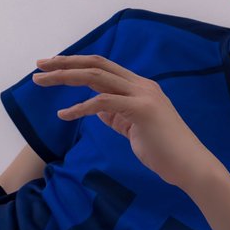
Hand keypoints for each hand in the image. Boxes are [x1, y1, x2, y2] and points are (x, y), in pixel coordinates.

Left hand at [32, 54, 222, 190]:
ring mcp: (142, 95)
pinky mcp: (142, 111)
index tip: (51, 66)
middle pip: (95, 64)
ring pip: (96, 77)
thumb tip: (97, 110)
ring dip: (65, 78)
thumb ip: (117, 116)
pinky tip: (64, 115)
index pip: (102, 66)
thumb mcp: (134, 128)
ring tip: (41, 82)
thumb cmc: (163, 151)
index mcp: (139, 86)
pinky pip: (103, 103)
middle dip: (64, 63)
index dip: (75, 63)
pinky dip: (80, 108)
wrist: (190, 166)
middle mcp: (141, 85)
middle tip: (38, 66)